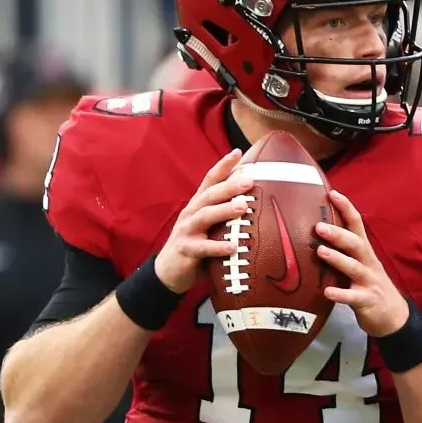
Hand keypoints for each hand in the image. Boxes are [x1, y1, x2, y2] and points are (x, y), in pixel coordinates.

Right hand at [155, 149, 254, 293]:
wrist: (169, 270)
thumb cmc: (196, 242)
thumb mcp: (209, 223)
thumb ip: (224, 210)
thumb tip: (252, 197)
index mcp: (199, 203)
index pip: (210, 179)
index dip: (223, 165)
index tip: (238, 152)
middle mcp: (191, 212)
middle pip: (210, 195)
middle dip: (229, 186)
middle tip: (249, 180)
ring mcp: (187, 230)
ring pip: (205, 216)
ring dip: (224, 210)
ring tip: (244, 207)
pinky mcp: (186, 250)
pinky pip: (203, 248)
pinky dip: (218, 247)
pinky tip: (233, 246)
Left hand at [315, 190, 409, 336]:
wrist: (393, 316)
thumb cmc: (369, 284)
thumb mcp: (359, 263)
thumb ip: (343, 250)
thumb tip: (315, 233)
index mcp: (364, 251)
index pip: (356, 224)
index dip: (346, 208)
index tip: (331, 193)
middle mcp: (368, 262)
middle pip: (355, 244)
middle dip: (338, 234)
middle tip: (318, 226)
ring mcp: (368, 281)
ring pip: (354, 267)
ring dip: (337, 259)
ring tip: (321, 252)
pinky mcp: (367, 301)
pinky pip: (353, 297)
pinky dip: (340, 294)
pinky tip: (327, 292)